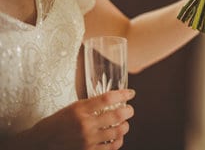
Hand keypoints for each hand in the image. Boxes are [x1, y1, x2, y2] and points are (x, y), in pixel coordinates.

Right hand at [5, 89, 134, 149]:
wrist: (40, 143)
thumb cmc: (56, 123)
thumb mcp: (71, 108)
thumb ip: (91, 105)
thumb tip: (114, 100)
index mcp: (79, 109)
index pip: (107, 98)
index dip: (123, 94)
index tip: (130, 93)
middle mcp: (84, 124)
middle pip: (117, 115)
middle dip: (128, 111)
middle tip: (129, 110)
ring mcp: (87, 139)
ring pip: (118, 132)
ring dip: (125, 126)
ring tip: (124, 124)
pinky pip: (111, 146)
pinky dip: (118, 141)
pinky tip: (117, 137)